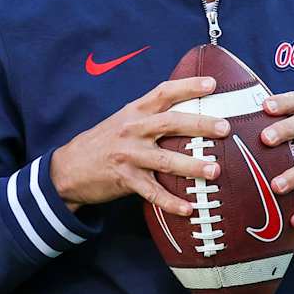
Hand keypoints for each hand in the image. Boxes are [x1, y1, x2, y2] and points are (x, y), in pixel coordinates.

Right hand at [49, 76, 228, 215]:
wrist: (68, 168)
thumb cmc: (102, 143)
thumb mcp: (123, 121)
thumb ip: (149, 116)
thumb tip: (186, 113)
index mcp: (134, 112)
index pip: (164, 92)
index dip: (188, 86)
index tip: (212, 84)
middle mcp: (133, 130)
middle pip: (171, 123)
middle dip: (200, 124)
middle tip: (225, 128)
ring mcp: (129, 155)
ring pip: (166, 160)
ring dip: (192, 166)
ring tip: (215, 170)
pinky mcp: (125, 179)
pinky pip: (152, 192)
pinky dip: (171, 202)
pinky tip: (188, 208)